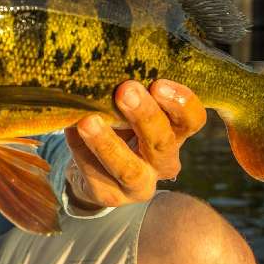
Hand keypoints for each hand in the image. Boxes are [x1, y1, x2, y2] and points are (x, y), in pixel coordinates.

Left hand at [63, 80, 206, 209]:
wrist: (95, 168)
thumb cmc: (118, 126)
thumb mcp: (129, 109)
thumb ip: (132, 93)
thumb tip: (110, 68)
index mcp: (175, 134)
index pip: (192, 121)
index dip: (180, 103)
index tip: (159, 83)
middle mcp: (163, 162)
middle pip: (162, 142)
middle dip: (145, 116)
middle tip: (125, 91)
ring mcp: (139, 184)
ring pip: (129, 168)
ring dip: (108, 143)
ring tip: (88, 121)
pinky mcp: (110, 195)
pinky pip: (95, 173)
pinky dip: (80, 150)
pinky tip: (71, 130)